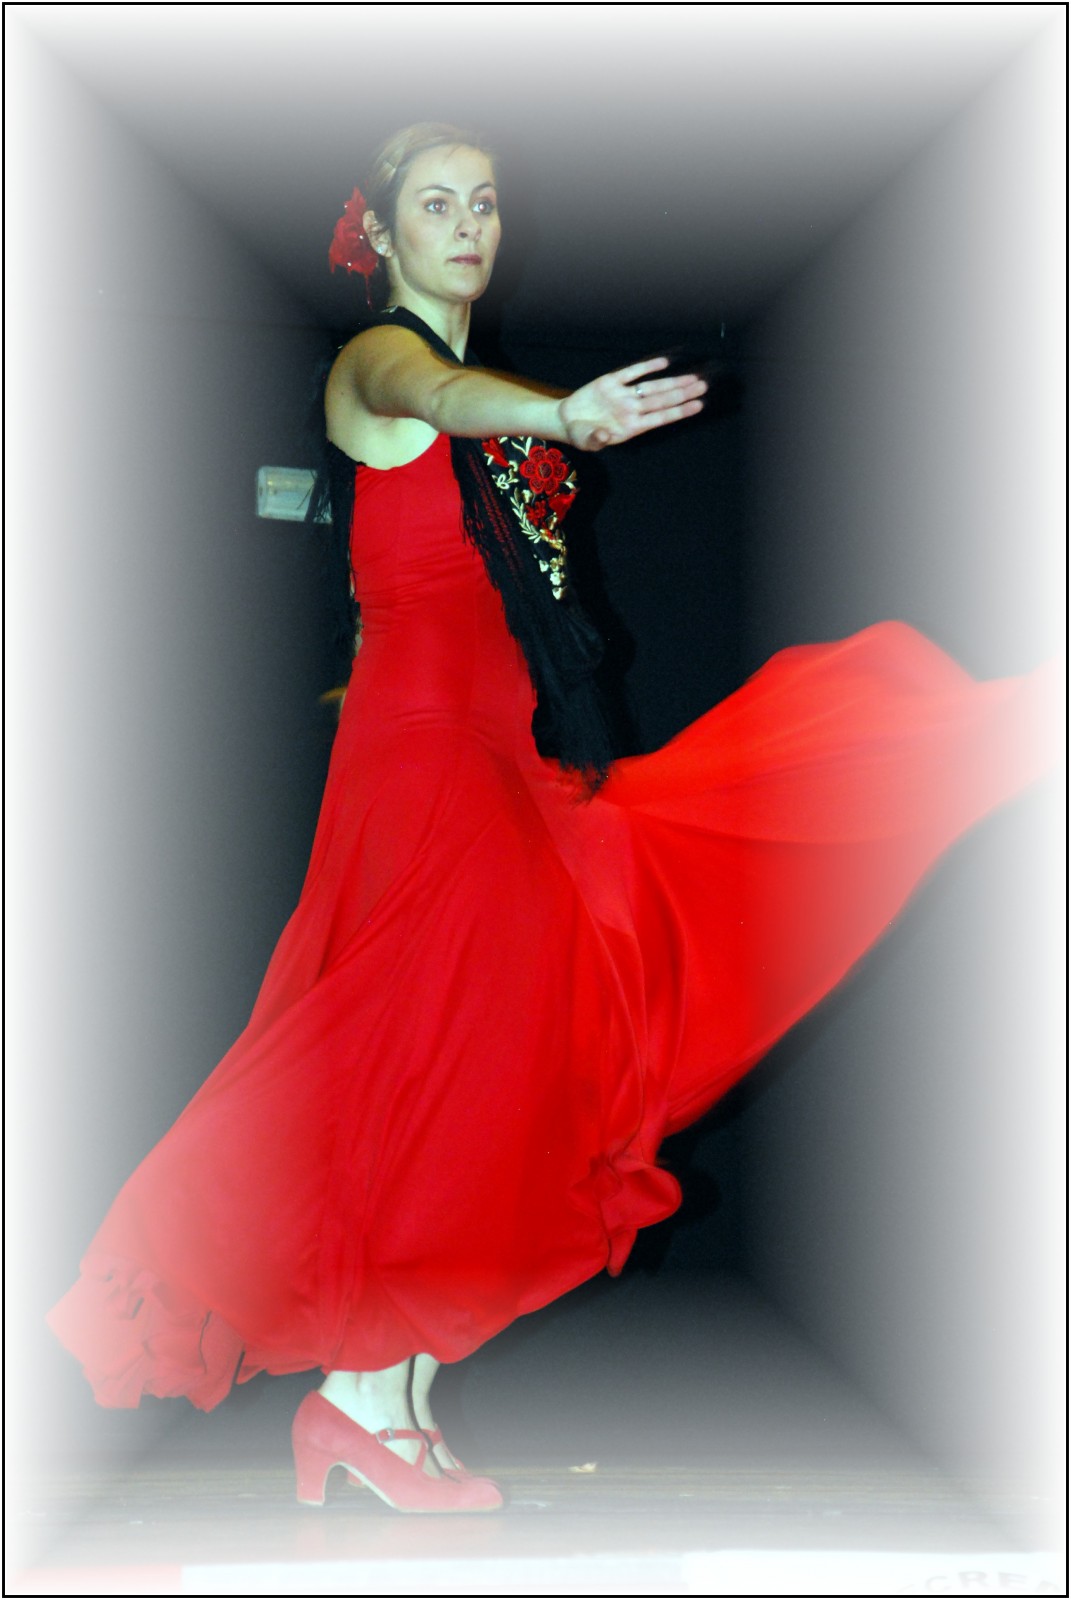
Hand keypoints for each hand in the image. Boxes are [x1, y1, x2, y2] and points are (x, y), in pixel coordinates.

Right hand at [556, 357, 706, 451]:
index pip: (660, 418)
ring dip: (673, 382)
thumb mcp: (587, 441)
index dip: (679, 411)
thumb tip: (605, 436)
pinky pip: (632, 372)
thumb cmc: (581, 435)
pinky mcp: (611, 382)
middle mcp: (631, 410)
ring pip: (653, 387)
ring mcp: (623, 395)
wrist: (566, 421)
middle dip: (682, 393)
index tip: (698, 405)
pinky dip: (648, 367)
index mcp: (630, 427)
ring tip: (693, 378)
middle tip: (703, 386)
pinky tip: (665, 362)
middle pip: (662, 400)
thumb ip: (596, 439)